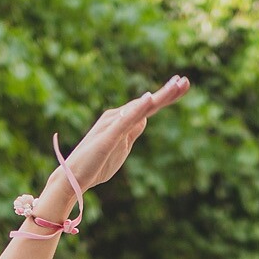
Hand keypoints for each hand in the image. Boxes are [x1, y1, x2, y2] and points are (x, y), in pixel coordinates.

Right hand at [58, 76, 190, 196]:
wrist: (72, 177)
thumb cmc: (95, 164)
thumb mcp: (121, 147)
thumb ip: (132, 132)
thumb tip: (145, 118)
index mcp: (121, 121)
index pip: (148, 107)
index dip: (165, 96)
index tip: (182, 85)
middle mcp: (117, 117)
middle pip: (146, 103)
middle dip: (167, 92)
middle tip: (186, 81)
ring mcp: (112, 125)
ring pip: (139, 108)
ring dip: (158, 96)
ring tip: (176, 85)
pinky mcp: (108, 136)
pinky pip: (126, 120)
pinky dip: (138, 109)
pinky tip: (150, 99)